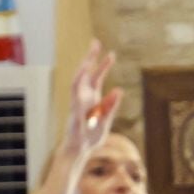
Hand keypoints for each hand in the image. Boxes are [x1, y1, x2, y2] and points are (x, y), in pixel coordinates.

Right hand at [64, 39, 122, 157]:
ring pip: (77, 82)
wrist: (80, 151)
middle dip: (90, 58)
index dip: (103, 65)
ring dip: (82, 70)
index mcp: (92, 98)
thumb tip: (119, 89)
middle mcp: (83, 97)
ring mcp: (76, 104)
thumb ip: (111, 106)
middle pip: (86, 74)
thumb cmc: (92, 136)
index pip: (97, 77)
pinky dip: (80, 90)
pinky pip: (77, 100)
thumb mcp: (106, 120)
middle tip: (96, 42)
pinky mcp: (73, 113)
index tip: (110, 53)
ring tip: (88, 58)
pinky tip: (84, 77)